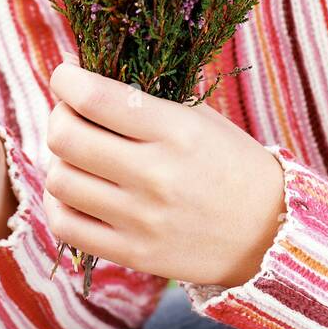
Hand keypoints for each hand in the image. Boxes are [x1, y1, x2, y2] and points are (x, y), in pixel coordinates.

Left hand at [45, 60, 285, 287]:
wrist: (269, 233)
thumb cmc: (230, 163)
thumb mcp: (200, 119)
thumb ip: (144, 101)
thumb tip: (80, 77)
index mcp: (176, 130)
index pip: (94, 97)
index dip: (65, 79)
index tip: (66, 75)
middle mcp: (156, 174)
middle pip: (66, 137)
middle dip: (58, 115)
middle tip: (69, 113)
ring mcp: (142, 219)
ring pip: (59, 180)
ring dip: (60, 159)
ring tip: (78, 154)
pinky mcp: (134, 253)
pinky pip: (66, 226)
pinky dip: (58, 202)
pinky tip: (76, 189)